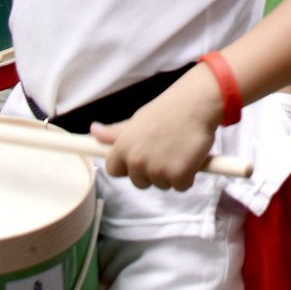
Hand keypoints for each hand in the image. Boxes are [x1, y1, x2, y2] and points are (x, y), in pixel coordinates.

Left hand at [94, 64, 224, 190]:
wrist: (196, 103)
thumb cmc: (168, 109)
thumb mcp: (138, 120)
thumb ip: (115, 132)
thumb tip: (93, 131)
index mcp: (123, 147)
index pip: (114, 170)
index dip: (127, 166)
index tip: (141, 157)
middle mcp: (137, 161)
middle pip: (139, 182)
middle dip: (152, 171)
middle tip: (166, 149)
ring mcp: (158, 170)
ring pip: (161, 185)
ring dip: (171, 173)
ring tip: (179, 149)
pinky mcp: (179, 176)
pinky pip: (181, 186)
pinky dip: (188, 176)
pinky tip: (191, 156)